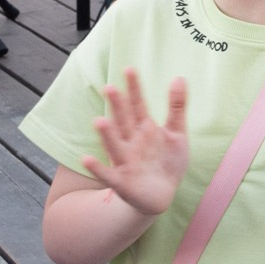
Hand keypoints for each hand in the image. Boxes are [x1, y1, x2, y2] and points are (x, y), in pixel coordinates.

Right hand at [82, 69, 189, 216]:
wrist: (162, 195)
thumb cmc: (167, 162)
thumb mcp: (177, 133)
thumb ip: (176, 107)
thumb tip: (179, 77)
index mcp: (144, 129)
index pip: (138, 105)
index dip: (135, 89)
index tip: (130, 68)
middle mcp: (131, 142)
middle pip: (124, 121)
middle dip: (118, 107)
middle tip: (110, 87)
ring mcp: (125, 161)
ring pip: (114, 145)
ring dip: (106, 134)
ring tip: (99, 120)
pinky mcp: (121, 181)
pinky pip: (107, 174)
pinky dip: (97, 167)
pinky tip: (86, 158)